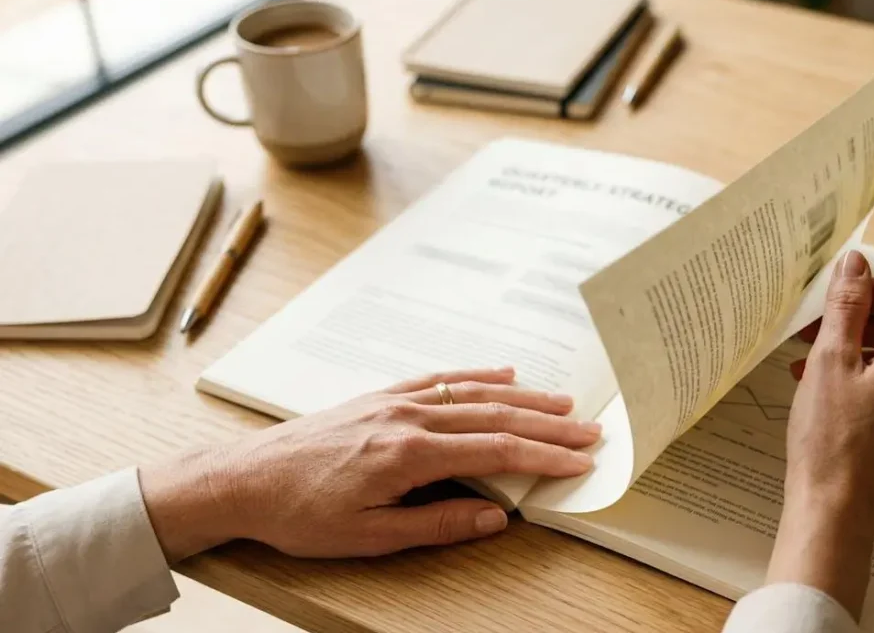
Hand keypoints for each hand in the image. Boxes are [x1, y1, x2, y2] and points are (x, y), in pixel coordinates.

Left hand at [140, 367, 599, 562]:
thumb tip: (495, 519)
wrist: (244, 478)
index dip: (544, 457)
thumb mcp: (369, 537)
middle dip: (549, 425)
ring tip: (564, 403)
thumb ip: (437, 525)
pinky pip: (440, 379)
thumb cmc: (300, 513)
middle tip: (590, 431)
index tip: (580, 461)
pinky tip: (503, 374)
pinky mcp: (381, 395)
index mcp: (410, 455)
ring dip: (524, 397)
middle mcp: (409, 418)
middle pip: (497, 418)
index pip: (496, 452)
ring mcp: (396, 401)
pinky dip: (477, 375)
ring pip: (474, 393)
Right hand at [767, 250, 873, 617]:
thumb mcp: (831, 359)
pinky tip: (827, 399)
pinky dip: (866, 389)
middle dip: (858, 327)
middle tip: (813, 333)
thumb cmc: (831, 440)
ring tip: (809, 368)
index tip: (835, 297)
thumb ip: (847, 306)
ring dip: (857, 359)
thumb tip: (857, 265)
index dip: (869, 291)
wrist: (834, 513)